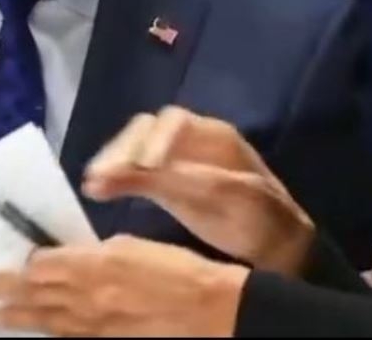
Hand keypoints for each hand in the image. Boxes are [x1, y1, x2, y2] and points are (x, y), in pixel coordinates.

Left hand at [0, 235, 246, 336]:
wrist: (210, 310)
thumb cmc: (175, 269)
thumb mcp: (132, 247)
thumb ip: (95, 254)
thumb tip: (69, 258)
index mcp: (93, 266)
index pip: (38, 268)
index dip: (8, 271)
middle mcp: (85, 298)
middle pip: (29, 296)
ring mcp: (93, 326)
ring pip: (41, 321)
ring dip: (8, 318)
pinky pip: (66, 337)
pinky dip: (45, 332)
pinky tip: (29, 331)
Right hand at [82, 107, 315, 274]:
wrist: (278, 250)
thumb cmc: (262, 221)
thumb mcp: (232, 198)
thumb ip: (189, 180)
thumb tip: (141, 169)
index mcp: (213, 135)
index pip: (173, 122)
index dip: (153, 141)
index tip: (140, 168)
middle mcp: (191, 140)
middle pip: (147, 130)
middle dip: (123, 150)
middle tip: (100, 175)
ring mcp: (176, 161)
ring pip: (136, 148)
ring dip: (113, 162)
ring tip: (92, 182)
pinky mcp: (166, 183)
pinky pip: (135, 171)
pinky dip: (115, 178)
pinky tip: (97, 189)